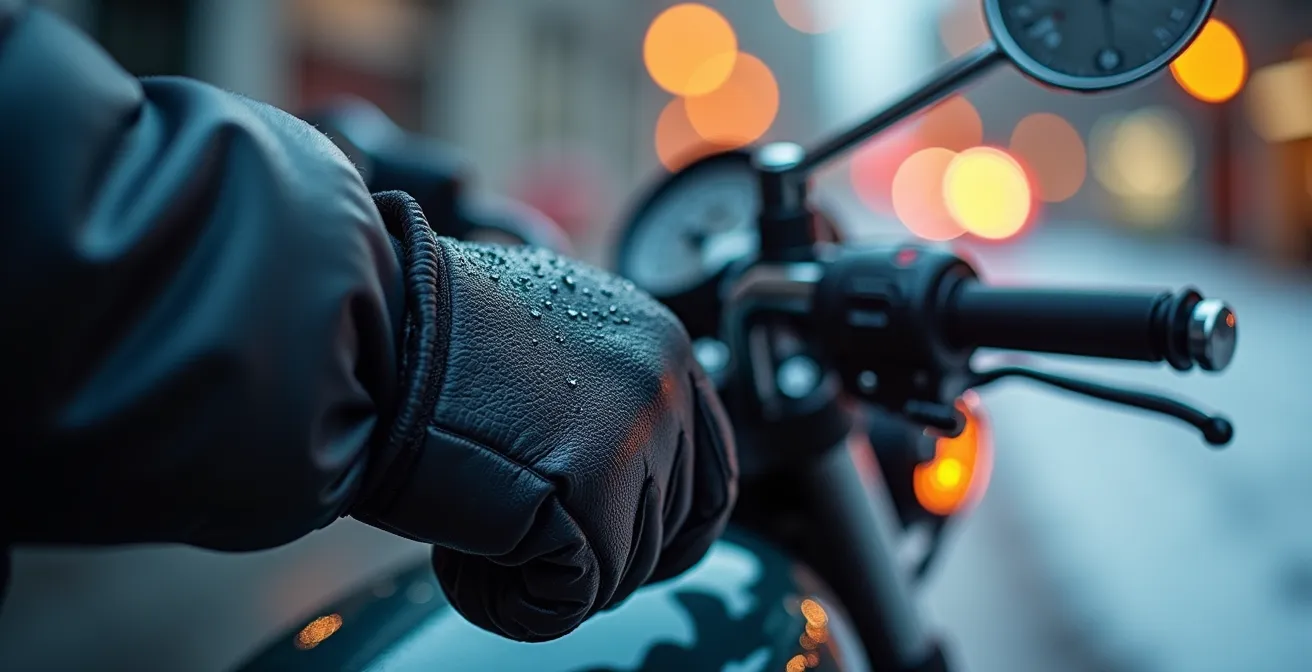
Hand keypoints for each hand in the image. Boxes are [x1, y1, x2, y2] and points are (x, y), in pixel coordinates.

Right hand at [353, 192, 737, 641]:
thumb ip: (600, 402)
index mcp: (662, 343)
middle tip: (523, 536)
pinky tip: (465, 557)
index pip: (717, 473)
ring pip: (625, 567)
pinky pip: (574, 595)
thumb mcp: (543, 346)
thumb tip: (624, 475)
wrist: (359, 325)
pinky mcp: (590, 483)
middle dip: (603, 555)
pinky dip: (513, 601)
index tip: (620, 548)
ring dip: (549, 572)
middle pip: (674, 528)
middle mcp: (665, 379)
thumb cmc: (425, 341)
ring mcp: (635, 429)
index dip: (670, 530)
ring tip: (476, 525)